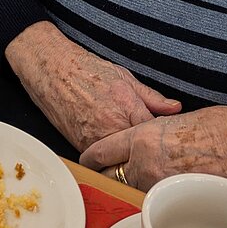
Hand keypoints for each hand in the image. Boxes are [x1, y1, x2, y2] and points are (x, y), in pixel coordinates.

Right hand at [4, 22, 181, 151]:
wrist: (51, 68)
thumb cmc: (86, 68)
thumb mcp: (124, 76)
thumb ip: (152, 97)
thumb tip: (175, 108)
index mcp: (127, 106)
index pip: (154, 133)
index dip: (162, 138)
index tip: (166, 138)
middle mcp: (112, 125)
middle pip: (139, 151)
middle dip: (147, 152)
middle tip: (152, 149)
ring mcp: (95, 138)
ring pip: (119, 159)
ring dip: (127, 157)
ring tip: (133, 150)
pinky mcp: (80, 145)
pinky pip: (101, 158)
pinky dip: (108, 156)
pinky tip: (112, 147)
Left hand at [80, 105, 226, 191]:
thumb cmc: (219, 126)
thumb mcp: (174, 120)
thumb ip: (152, 132)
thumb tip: (144, 143)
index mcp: (142, 136)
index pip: (102, 150)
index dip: (91, 158)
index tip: (86, 161)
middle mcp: (145, 161)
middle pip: (113, 175)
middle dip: (110, 175)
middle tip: (110, 174)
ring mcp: (161, 183)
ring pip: (134, 189)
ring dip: (135, 185)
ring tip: (144, 179)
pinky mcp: (178, 198)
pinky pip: (157, 198)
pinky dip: (157, 194)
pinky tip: (165, 190)